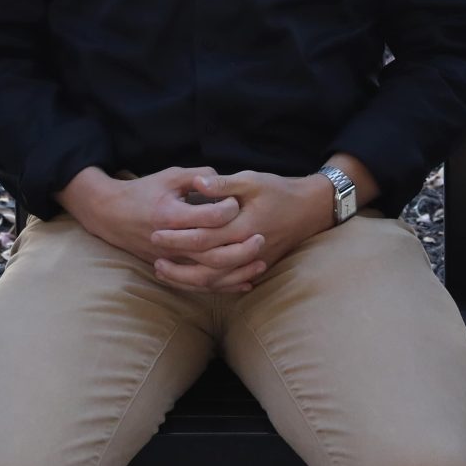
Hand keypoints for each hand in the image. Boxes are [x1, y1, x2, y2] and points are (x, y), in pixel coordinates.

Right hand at [59, 167, 249, 284]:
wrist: (112, 215)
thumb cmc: (144, 192)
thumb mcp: (169, 176)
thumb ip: (198, 175)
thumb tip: (224, 179)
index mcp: (170, 215)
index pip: (205, 218)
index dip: (226, 210)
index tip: (238, 202)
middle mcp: (170, 242)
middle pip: (210, 253)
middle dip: (239, 249)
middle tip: (260, 238)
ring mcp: (170, 259)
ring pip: (208, 275)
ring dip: (236, 272)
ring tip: (260, 263)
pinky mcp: (171, 268)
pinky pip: (200, 285)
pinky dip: (224, 286)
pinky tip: (245, 283)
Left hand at [147, 167, 346, 291]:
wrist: (310, 209)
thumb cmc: (279, 191)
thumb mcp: (252, 180)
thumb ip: (224, 183)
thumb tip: (197, 182)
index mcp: (242, 227)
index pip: (203, 238)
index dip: (177, 238)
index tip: (156, 233)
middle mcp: (246, 250)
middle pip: (206, 268)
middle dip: (178, 266)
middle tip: (155, 260)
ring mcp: (252, 263)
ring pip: (216, 282)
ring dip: (188, 280)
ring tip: (165, 272)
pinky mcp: (256, 267)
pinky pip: (228, 284)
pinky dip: (208, 285)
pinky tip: (191, 281)